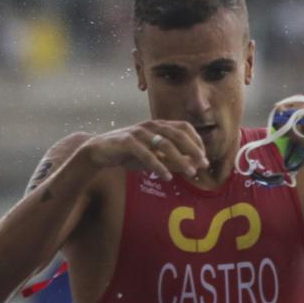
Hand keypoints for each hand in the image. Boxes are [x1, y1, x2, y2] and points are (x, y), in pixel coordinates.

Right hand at [83, 120, 205, 179]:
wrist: (100, 151)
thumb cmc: (129, 154)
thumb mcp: (154, 158)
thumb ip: (171, 160)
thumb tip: (193, 166)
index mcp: (158, 126)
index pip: (184, 128)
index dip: (197, 141)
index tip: (204, 157)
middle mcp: (150, 126)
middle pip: (178, 134)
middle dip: (193, 150)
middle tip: (203, 165)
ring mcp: (138, 132)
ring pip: (164, 144)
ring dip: (180, 159)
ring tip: (190, 172)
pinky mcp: (126, 141)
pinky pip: (146, 153)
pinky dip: (158, 165)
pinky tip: (167, 177)